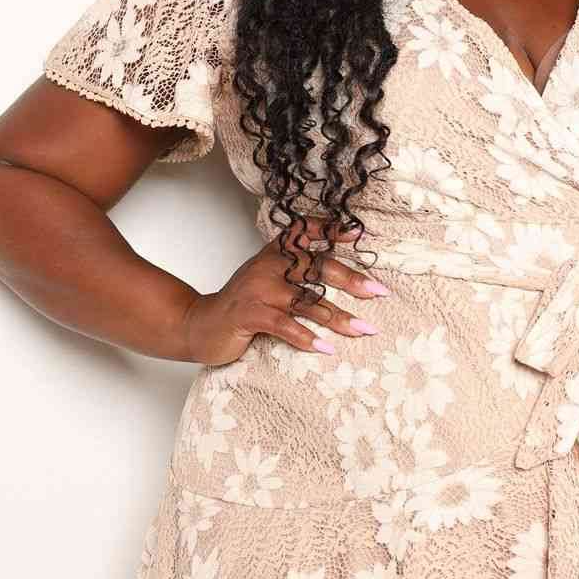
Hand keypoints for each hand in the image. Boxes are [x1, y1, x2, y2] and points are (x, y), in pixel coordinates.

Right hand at [180, 214, 389, 366]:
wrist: (200, 324)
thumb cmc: (244, 305)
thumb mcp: (268, 279)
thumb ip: (297, 272)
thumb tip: (344, 276)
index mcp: (274, 253)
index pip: (303, 232)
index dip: (330, 229)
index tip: (357, 232)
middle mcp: (267, 265)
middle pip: (315, 267)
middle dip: (350, 280)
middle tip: (378, 292)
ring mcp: (258, 289)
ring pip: (306, 301)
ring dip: (339, 318)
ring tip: (363, 329)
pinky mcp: (249, 314)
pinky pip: (285, 325)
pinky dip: (307, 338)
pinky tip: (326, 349)